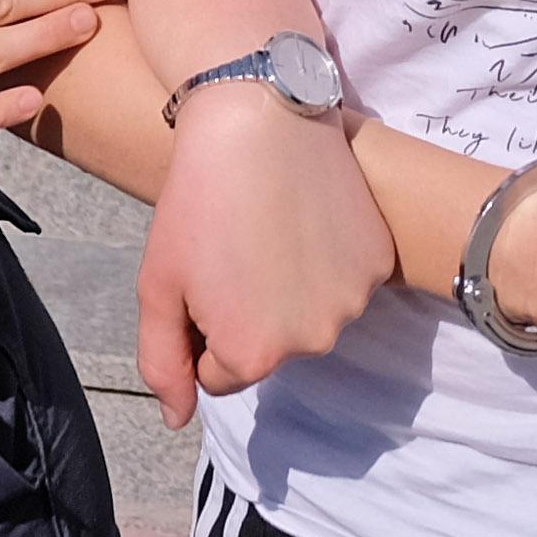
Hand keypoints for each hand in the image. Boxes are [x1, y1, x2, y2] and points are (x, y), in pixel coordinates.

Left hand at [135, 89, 396, 425]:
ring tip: (272, 229)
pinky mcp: (378, 264)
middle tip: (235, 246)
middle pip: (269, 348)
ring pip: (309, 316)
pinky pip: (345, 281)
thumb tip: (179, 418)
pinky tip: (308, 218)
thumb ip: (162, 363)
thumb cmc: (198, 199)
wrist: (260, 119)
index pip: (218, 372)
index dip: (202, 324)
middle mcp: (310, 342)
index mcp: (251, 355)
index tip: (202, 272)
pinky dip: (328, 260)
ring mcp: (352, 303)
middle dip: (248, 311)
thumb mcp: (158, 285)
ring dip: (290, 289)